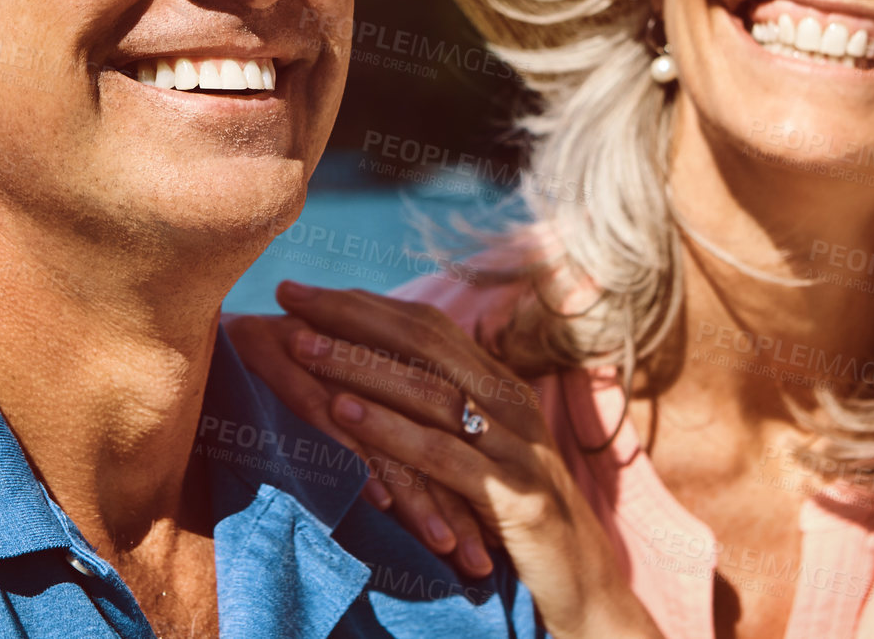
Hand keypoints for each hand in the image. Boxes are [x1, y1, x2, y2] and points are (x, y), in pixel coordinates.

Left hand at [275, 282, 662, 638]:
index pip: (427, 325)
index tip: (303, 291)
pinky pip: (441, 455)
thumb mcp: (480, 452)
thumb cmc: (514, 516)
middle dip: (351, 315)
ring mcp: (515, 446)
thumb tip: (373, 375)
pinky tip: (342, 413)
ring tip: (303, 348)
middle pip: (424, 341)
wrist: (584, 583)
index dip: (364, 304)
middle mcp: (509, 402)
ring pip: (429, 390)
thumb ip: (441, 413)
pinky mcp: (513, 495)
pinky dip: (389, 430)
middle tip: (289, 297)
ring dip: (359, 364)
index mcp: (498, 385)